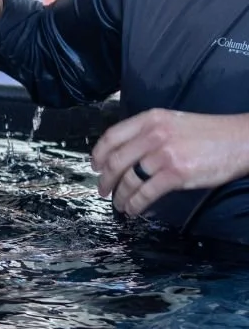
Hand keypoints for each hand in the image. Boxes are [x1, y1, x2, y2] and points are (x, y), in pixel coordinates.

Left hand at [91, 109, 248, 216]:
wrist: (240, 140)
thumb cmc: (208, 133)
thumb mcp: (172, 122)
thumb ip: (147, 133)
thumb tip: (125, 153)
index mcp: (149, 119)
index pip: (112, 136)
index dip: (98, 154)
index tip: (95, 166)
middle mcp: (152, 134)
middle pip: (116, 160)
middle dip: (105, 179)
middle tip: (102, 190)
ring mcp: (164, 154)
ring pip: (129, 179)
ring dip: (120, 195)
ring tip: (119, 204)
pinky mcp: (176, 173)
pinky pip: (146, 192)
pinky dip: (136, 203)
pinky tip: (133, 209)